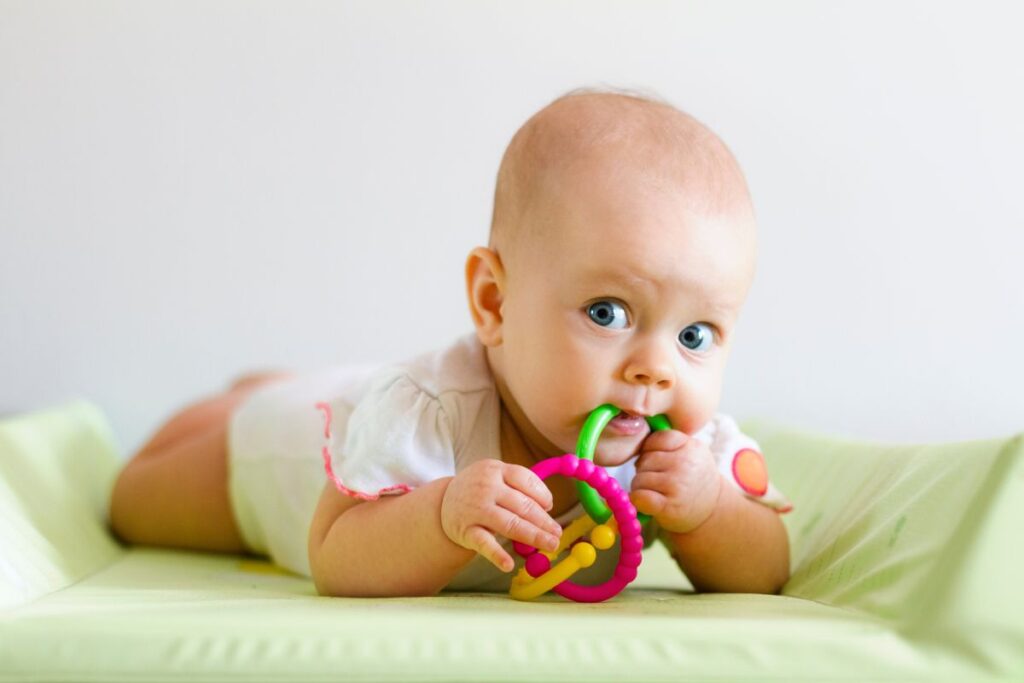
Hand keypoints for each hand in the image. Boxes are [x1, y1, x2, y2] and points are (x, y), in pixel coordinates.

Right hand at [441, 460, 562, 571]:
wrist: (443, 503)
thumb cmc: (478, 490)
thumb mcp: (494, 477)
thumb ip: (518, 487)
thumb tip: (547, 508)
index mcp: (496, 469)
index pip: (525, 479)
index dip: (541, 494)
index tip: (550, 507)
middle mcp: (486, 487)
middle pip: (522, 505)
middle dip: (544, 521)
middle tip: (557, 534)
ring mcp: (475, 509)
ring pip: (510, 524)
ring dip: (534, 536)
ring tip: (550, 545)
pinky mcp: (465, 530)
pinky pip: (484, 543)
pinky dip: (497, 554)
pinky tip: (508, 564)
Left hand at [630, 430, 722, 533]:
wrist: (712, 510)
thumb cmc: (693, 478)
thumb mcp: (691, 452)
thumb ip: (668, 443)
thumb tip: (636, 443)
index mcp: (690, 445)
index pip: (655, 439)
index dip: (650, 450)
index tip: (658, 461)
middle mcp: (684, 463)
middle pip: (644, 460)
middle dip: (645, 470)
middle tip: (657, 479)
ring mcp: (676, 484)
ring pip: (639, 479)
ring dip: (641, 487)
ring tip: (656, 491)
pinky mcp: (668, 506)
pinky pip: (639, 496)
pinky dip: (638, 499)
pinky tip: (648, 501)